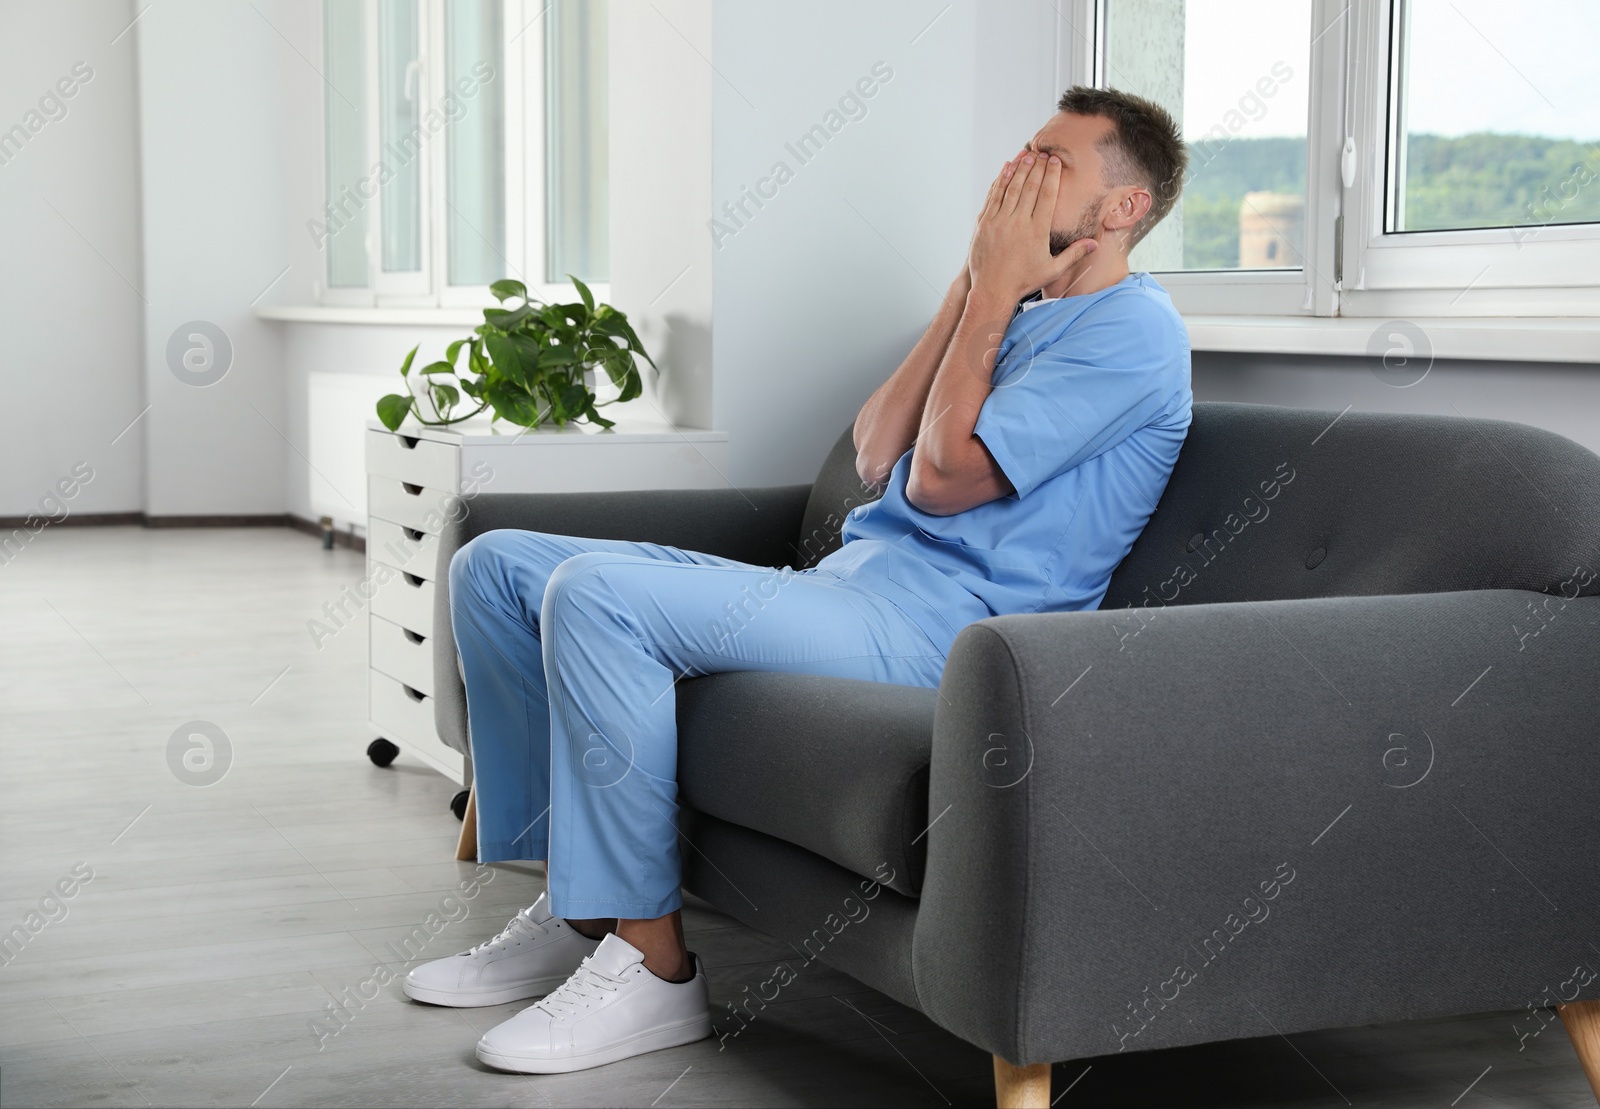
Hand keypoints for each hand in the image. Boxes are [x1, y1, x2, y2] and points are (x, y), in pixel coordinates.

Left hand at [966, 154, 1096, 307]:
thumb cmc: (1023, 282)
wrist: (992, 290)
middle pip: (1030, 187)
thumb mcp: (1052, 270)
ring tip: (1026, 154)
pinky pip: (994, 197)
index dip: (1051, 175)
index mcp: (1037, 231)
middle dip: (1037, 167)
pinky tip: (1006, 169)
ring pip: (1011, 188)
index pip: (1047, 195)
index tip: (1055, 161)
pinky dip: (1001, 181)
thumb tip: (1095, 244)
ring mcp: (999, 222)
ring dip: (1019, 169)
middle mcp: (1018, 223)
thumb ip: (1074, 254)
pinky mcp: (984, 224)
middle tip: (1042, 152)